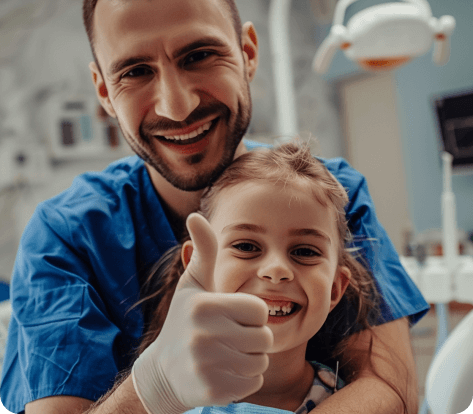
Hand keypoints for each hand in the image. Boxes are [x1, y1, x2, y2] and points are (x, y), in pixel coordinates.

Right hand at [132, 213, 272, 413]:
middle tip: (230, 336)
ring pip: (260, 361)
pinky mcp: (211, 392)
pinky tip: (222, 371)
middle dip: (253, 337)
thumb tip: (195, 215)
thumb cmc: (186, 319)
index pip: (259, 309)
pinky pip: (252, 383)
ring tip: (225, 352)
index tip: (234, 314)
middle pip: (264, 337)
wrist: (164, 370)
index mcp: (203, 306)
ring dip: (249, 358)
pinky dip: (243, 379)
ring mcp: (206, 367)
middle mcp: (203, 337)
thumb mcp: (194, 283)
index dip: (251, 313)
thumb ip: (204, 251)